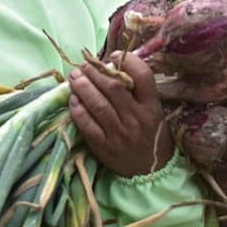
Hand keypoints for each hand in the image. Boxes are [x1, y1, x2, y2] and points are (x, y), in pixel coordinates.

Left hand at [68, 51, 173, 176]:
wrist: (151, 172)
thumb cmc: (151, 135)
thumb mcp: (154, 111)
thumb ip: (138, 91)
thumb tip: (113, 65)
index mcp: (151, 107)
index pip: (142, 76)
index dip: (127, 61)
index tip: (112, 55)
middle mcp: (136, 119)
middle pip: (113, 88)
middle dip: (95, 72)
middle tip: (83, 65)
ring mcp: (120, 134)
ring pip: (98, 105)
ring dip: (83, 87)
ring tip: (74, 77)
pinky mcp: (105, 148)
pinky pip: (87, 126)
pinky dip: (78, 110)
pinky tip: (72, 100)